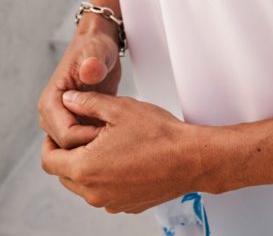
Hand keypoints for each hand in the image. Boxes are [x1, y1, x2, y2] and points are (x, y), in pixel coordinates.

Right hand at [37, 26, 120, 149]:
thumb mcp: (97, 52)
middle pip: (68, 147)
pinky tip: (115, 133)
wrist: (97, 46)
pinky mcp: (74, 121)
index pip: (65, 135)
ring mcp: (62, 119)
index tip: (112, 128)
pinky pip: (82, 142)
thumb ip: (93, 63)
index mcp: (51, 101)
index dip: (89, 137)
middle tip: (117, 132)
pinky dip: (97, 142)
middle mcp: (52, 114)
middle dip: (92, 144)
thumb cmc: (94, 47)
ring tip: (117, 133)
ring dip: (95, 145)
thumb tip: (90, 71)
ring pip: (75, 148)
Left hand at [40, 91, 220, 212]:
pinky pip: (106, 192)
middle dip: (68, 154)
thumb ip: (88, 103)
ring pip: (85, 185)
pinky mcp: (126, 205)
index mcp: (85, 168)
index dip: (49, 143)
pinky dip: (107, 177)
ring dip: (88, 166)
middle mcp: (93, 192)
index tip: (56, 132)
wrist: (190, 159)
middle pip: (64, 175)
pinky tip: (124, 158)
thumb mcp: (120, 109)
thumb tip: (69, 100)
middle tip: (83, 134)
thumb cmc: (158, 134)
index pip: (49, 160)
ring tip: (107, 143)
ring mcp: (110, 202)